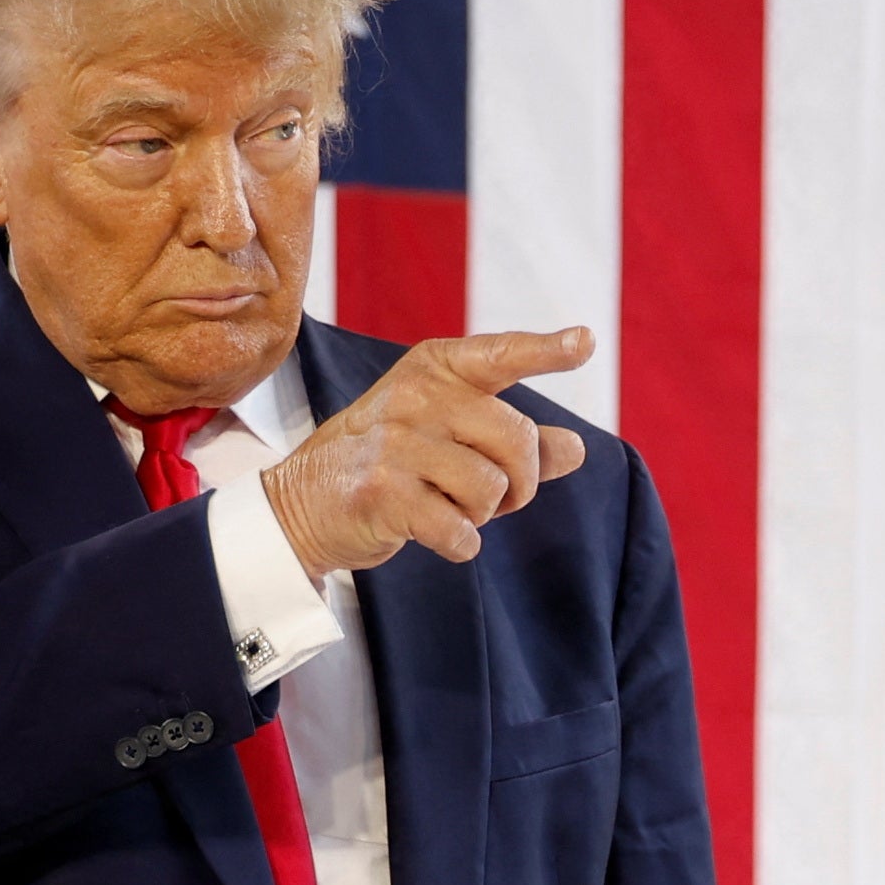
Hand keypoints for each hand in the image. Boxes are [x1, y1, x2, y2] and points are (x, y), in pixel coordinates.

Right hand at [267, 325, 595, 572]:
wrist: (299, 504)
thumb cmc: (387, 466)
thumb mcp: (448, 438)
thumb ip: (513, 441)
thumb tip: (576, 448)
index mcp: (433, 371)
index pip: (499, 355)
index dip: (545, 350)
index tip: (585, 341)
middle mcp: (414, 396)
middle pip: (517, 440)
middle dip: (523, 483)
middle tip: (499, 499)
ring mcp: (394, 443)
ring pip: (491, 488)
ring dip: (484, 515)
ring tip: (453, 510)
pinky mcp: (381, 492)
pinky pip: (460, 530)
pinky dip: (460, 544)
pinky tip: (436, 534)